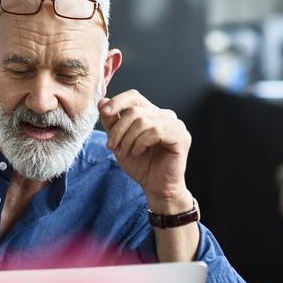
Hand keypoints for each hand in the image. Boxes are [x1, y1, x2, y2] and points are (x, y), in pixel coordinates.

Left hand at [98, 90, 191, 210]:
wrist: (155, 186)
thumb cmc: (140, 164)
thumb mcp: (119, 140)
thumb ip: (111, 121)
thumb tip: (102, 101)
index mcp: (152, 113)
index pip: (134, 96)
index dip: (118, 101)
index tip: (105, 111)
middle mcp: (165, 115)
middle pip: (134, 111)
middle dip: (119, 130)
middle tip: (112, 147)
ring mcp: (175, 124)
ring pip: (143, 121)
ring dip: (128, 139)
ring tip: (126, 152)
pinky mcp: (181, 136)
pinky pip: (154, 131)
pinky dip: (141, 143)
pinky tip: (139, 152)